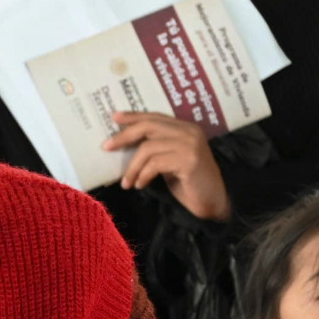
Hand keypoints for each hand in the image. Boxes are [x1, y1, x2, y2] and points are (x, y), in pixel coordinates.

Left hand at [105, 111, 231, 220]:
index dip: (133, 116)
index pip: (155, 116)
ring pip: (148, 147)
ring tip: (127, 182)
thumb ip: (155, 149)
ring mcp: (191, 144)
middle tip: (106, 147)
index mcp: (185, 128)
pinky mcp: (189, 160)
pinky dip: (143, 175)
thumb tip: (123, 144)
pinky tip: (141, 185)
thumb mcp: (169, 161)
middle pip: (149, 126)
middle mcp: (189, 131)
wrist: (212, 203)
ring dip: (133, 167)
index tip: (114, 117)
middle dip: (124, 136)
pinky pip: (156, 163)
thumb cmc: (188, 184)